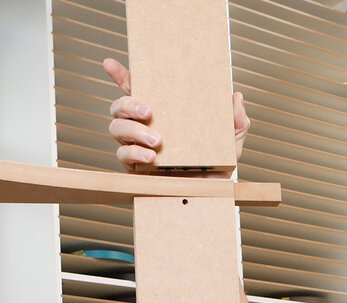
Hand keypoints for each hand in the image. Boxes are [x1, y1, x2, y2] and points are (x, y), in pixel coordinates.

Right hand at [103, 57, 249, 171]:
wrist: (212, 194)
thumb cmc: (218, 164)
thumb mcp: (232, 140)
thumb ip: (236, 119)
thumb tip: (235, 96)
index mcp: (163, 113)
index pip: (137, 89)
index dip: (121, 75)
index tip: (109, 63)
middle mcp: (144, 127)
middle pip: (119, 107)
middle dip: (128, 104)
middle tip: (148, 111)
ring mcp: (137, 147)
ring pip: (117, 129)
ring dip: (134, 131)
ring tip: (157, 140)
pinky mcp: (136, 169)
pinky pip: (123, 156)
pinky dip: (134, 154)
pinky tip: (150, 156)